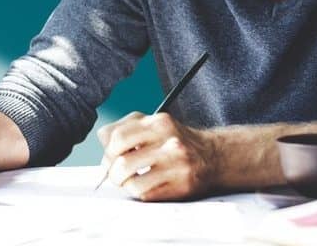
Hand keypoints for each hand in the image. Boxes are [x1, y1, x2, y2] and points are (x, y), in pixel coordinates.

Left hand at [97, 112, 215, 201]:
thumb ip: (126, 129)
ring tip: (130, 181)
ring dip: (125, 185)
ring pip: (131, 182)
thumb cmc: (175, 142)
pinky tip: (147, 186)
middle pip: (120, 161)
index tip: (109, 158)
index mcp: (158, 122)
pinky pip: (146, 194)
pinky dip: (140, 192)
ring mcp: (176, 165)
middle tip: (115, 174)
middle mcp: (169, 142)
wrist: (213, 157)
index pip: (116, 136)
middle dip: (111, 172)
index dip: (107, 151)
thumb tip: (103, 149)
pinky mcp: (181, 186)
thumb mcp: (154, 125)